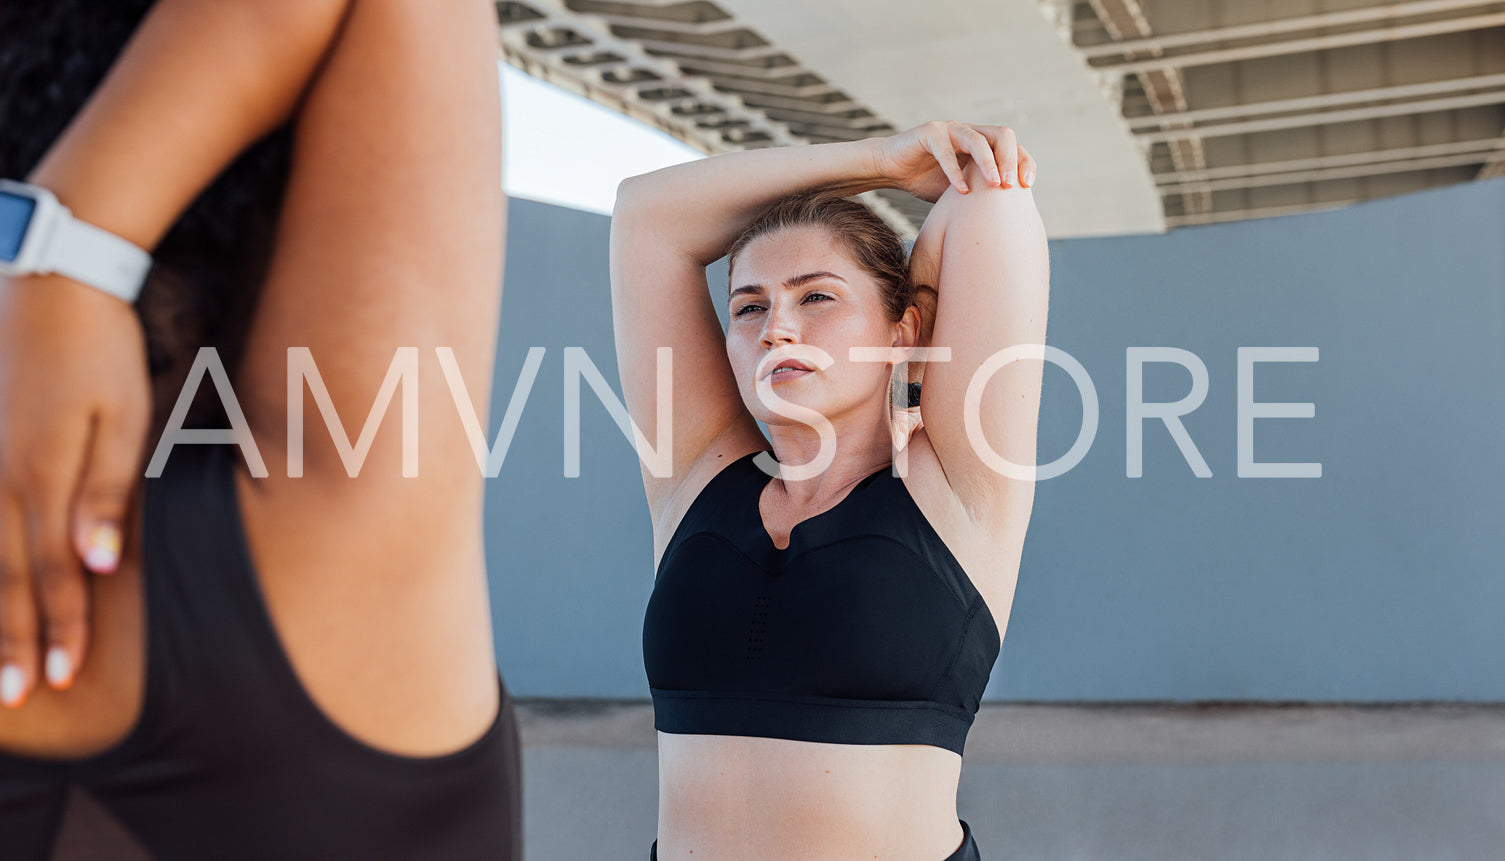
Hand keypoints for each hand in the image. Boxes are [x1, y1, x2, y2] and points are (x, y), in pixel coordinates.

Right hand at [0, 274, 149, 707]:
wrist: (46, 280)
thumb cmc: (99, 352)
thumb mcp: (125, 417)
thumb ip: (107, 493)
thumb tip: (99, 565)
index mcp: (43, 478)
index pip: (55, 572)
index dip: (58, 628)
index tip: (59, 678)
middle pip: (4, 577)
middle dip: (9, 640)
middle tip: (11, 701)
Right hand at [873, 121, 1035, 202]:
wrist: (891, 168)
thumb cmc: (926, 180)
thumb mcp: (961, 191)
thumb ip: (981, 195)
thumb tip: (1008, 219)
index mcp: (982, 143)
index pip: (1013, 146)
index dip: (1023, 162)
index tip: (1027, 185)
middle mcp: (970, 131)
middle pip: (1002, 135)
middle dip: (1011, 159)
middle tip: (1010, 185)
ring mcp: (950, 129)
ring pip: (977, 139)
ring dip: (989, 163)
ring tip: (994, 185)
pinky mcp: (929, 132)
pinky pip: (946, 151)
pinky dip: (955, 172)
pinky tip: (961, 191)